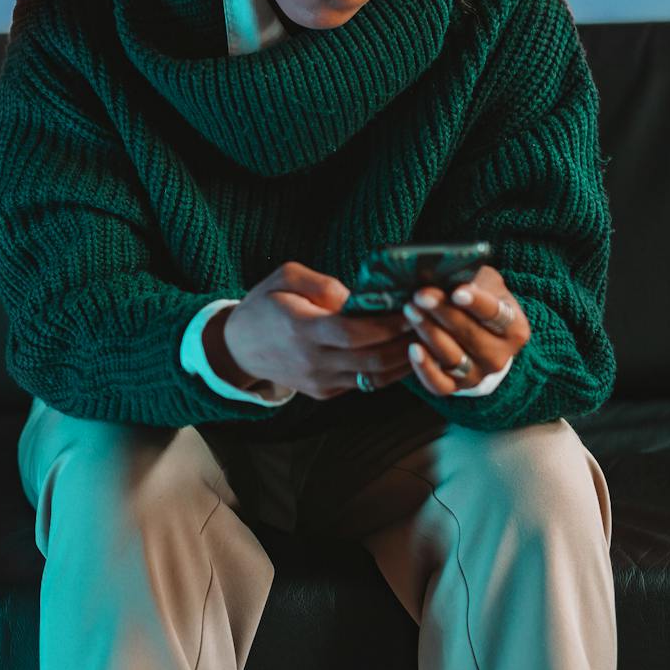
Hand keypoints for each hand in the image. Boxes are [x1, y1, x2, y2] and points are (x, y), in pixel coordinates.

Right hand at [216, 260, 416, 400]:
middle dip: (406, 344)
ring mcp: (321, 382)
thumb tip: (358, 297)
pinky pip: (365, 384)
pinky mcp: (326, 392)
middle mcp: (313, 362)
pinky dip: (389, 370)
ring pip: (375, 378)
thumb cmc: (265, 304)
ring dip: (405, 361)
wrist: (239, 347)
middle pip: (372, 361)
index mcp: (301, 329)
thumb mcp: (285, 277)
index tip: (411, 308)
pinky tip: (405, 351)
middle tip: (430, 323)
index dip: (387, 325)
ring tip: (426, 339)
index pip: (354, 333)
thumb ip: (322, 284)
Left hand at [400, 263, 529, 395]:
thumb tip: (443, 272)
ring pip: (454, 358)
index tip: (457, 292)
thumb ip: (470, 279)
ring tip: (411, 311)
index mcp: (514, 329)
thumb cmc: (479, 301)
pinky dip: (425, 368)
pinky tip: (413, 349)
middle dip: (444, 313)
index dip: (476, 303)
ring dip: (430, 334)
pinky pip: (439, 384)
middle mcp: (500, 356)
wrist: (479, 336)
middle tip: (422, 296)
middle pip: (471, 335)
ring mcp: (478, 374)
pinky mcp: (456, 387)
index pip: (496, 314)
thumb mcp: (484, 285)